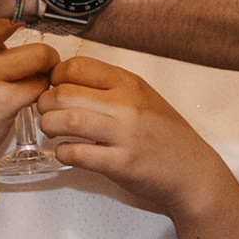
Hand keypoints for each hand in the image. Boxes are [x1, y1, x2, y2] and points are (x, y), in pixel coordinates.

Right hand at [0, 20, 58, 173]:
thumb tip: (33, 11)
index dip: (28, 5)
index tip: (36, 13)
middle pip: (29, 19)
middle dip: (41, 34)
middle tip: (38, 55)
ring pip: (43, 56)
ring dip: (45, 72)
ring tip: (29, 84)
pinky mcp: (1, 99)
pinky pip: (42, 86)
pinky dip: (41, 95)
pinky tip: (24, 102)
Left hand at [32, 54, 227, 217]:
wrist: (193, 172)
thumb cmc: (165, 136)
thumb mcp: (143, 98)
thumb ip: (110, 88)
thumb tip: (65, 83)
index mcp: (130, 83)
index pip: (77, 66)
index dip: (55, 77)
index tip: (54, 88)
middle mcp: (127, 104)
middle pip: (64, 92)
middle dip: (45, 102)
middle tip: (46, 112)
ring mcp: (125, 134)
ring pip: (66, 120)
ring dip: (49, 126)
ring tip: (52, 130)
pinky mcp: (122, 163)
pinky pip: (77, 154)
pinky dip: (63, 153)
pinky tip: (67, 153)